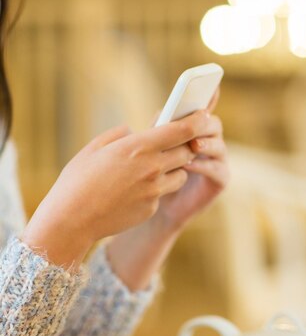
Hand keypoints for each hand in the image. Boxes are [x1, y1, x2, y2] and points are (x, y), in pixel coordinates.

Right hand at [22, 109, 214, 267]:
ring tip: (153, 169)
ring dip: (174, 169)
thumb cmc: (78, 181)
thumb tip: (134, 131)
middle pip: (187, 152)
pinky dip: (157, 190)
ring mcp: (155, 190)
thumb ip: (120, 135)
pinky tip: (135, 192)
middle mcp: (152, 167)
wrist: (70, 221)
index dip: (197, 121)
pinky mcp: (153, 208)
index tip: (204, 115)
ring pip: (181, 174)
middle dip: (185, 147)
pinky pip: (164, 194)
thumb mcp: (95, 148)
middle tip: (176, 144)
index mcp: (138, 147)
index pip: (182, 130)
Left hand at [153, 92, 228, 232]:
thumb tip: (162, 112)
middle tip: (194, 122)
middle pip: (214, 124)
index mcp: (194, 130)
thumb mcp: (150, 148)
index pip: (203, 108)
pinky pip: (218, 170)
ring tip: (192, 146)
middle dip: (204, 123)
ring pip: (219, 145)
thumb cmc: (148, 174)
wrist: (150, 207)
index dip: (210, 95)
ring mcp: (217, 161)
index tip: (212, 83)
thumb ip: (158, 130)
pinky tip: (189, 166)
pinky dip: (204, 166)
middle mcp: (209, 142)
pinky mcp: (220, 181)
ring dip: (205, 143)